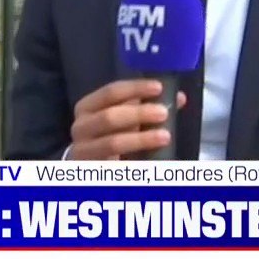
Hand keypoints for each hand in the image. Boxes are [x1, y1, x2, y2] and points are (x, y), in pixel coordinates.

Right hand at [67, 79, 186, 159]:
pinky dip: (136, 161)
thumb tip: (178, 97)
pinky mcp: (91, 171)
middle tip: (163, 113)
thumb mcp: (124, 117)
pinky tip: (152, 161)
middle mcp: (80, 127)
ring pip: (113, 143)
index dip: (135, 88)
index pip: (110, 92)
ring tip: (165, 136)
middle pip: (109, 117)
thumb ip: (147, 105)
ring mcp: (83, 151)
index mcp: (87, 107)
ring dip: (141, 139)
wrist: (90, 164)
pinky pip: (116, 165)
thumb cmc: (110, 134)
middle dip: (138, 113)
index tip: (158, 88)